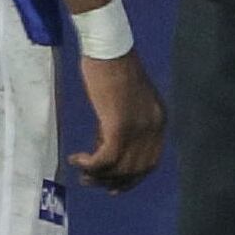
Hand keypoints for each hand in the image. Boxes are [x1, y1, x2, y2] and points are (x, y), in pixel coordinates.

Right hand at [71, 50, 165, 191]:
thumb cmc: (112, 67)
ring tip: (81, 173)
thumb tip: (104, 143)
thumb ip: (121, 121)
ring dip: (98, 175)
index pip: (151, 161)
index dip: (132, 178)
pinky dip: (90, 164)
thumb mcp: (124, 100)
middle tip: (90, 182)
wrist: (108, 49)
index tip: (113, 185)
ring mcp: (138, 128)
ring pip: (119, 167)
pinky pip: (105, 158)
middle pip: (135, 169)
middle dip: (112, 181)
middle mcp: (153, 128)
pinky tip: (76, 158)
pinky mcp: (118, 126)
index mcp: (158, 121)